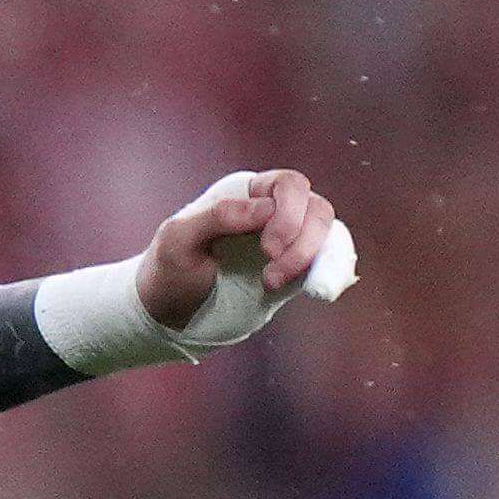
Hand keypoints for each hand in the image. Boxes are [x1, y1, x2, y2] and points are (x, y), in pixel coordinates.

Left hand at [134, 167, 342, 330]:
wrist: (167, 313)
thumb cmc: (168, 269)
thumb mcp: (178, 240)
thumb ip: (218, 217)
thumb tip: (266, 208)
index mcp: (245, 194)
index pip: (289, 185)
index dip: (288, 214)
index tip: (267, 251)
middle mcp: (272, 212)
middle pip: (316, 207)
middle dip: (303, 239)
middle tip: (271, 273)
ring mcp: (287, 241)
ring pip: (326, 232)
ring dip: (310, 257)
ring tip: (272, 284)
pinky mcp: (293, 270)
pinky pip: (328, 260)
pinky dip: (331, 270)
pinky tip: (314, 289)